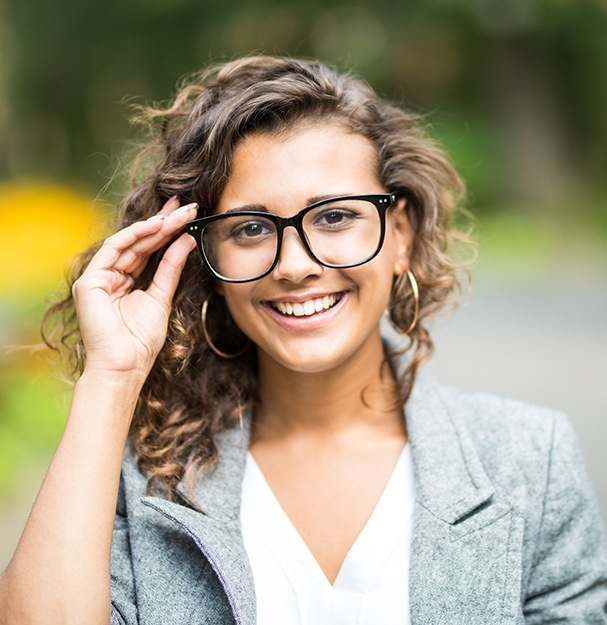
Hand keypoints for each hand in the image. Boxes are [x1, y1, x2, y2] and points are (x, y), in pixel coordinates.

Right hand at [72, 196, 197, 383]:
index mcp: (125, 281)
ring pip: (129, 243)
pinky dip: (135, 235)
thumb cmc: (141, 341)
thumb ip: (171, 268)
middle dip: (164, 222)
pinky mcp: (90, 282)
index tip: (187, 215)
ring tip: (179, 213)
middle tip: (187, 206)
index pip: (148, 250)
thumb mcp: (162, 297)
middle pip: (140, 242)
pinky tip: (156, 225)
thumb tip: (187, 240)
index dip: (167, 231)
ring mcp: (98, 278)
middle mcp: (110, 276)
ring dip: (155, 226)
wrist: (125, 366)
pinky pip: (113, 250)